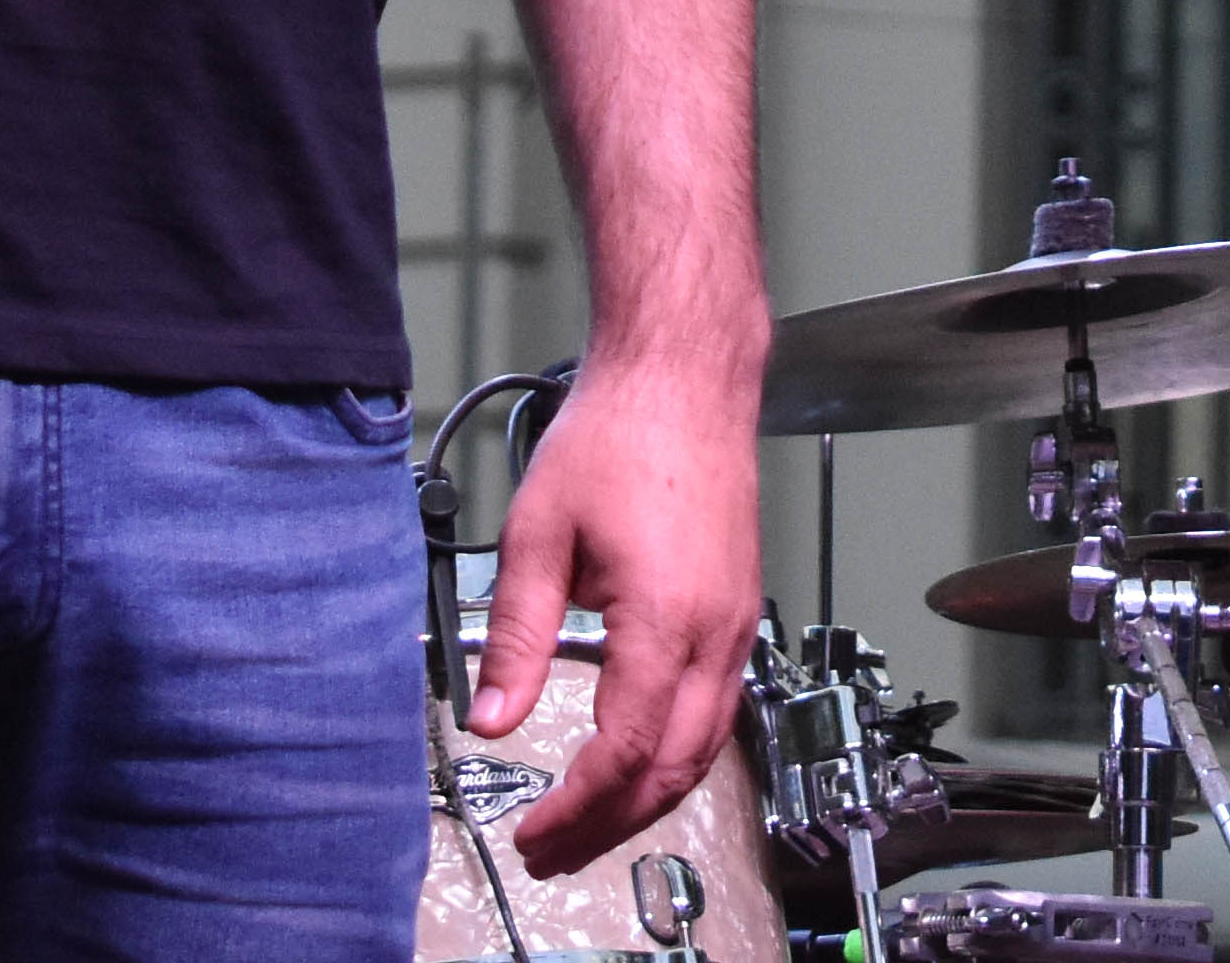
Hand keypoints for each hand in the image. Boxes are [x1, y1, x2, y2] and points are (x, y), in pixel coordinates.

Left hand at [473, 352, 763, 866]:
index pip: (624, 751)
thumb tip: (489, 714)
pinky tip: (639, 763)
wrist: (685, 378)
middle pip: (673, 770)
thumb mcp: (539, 534)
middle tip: (552, 851)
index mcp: (665, 618)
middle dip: (610, 825)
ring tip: (588, 825)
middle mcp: (717, 631)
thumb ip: (512, 635)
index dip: (577, 807)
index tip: (533, 832)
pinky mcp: (740, 611)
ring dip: (647, 799)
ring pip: (705, 748)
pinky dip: (677, 756)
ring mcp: (738, 623)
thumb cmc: (622, 435)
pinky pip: (719, 711)